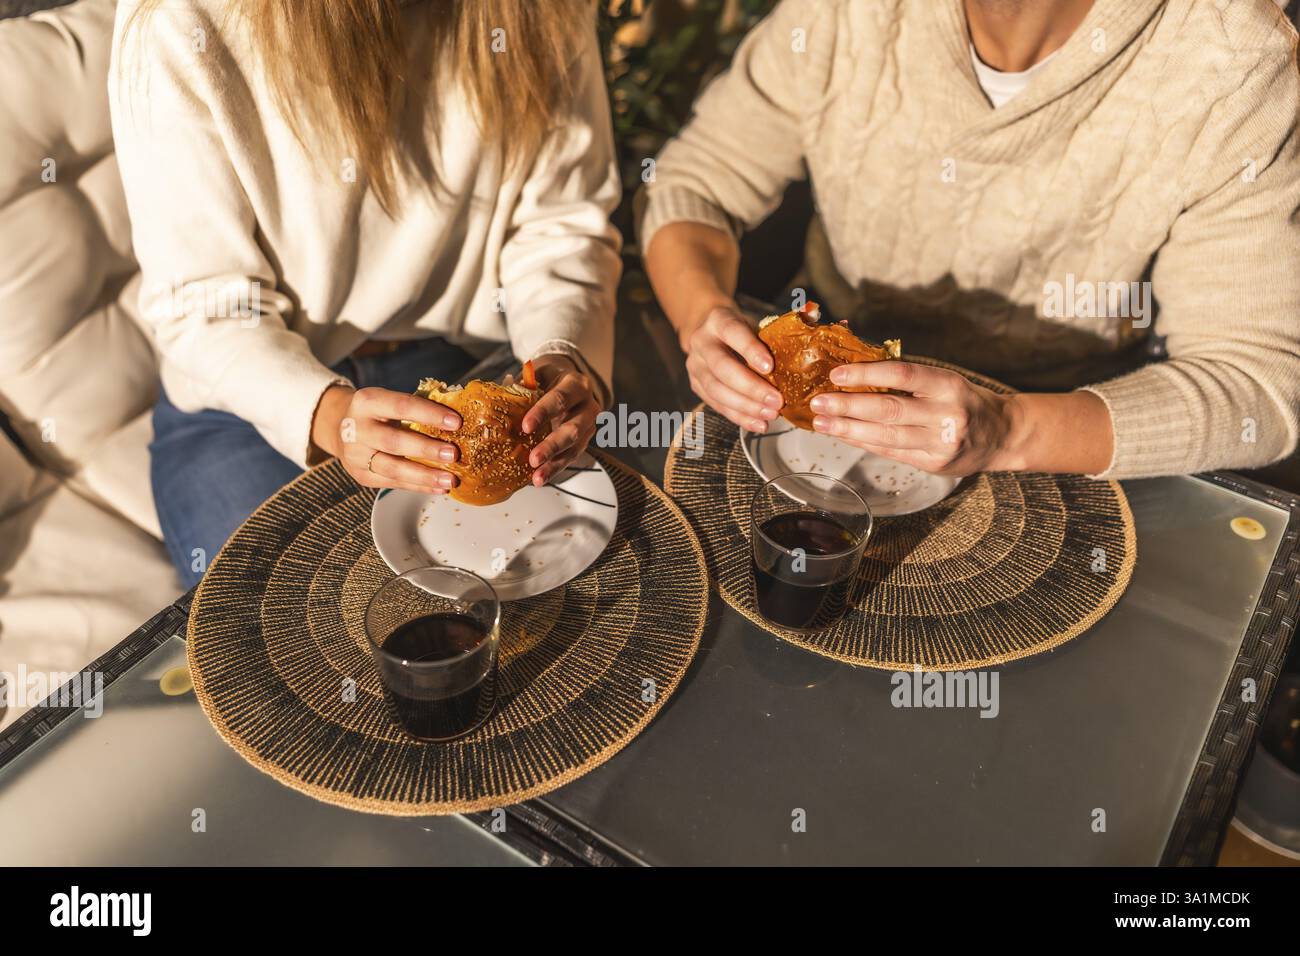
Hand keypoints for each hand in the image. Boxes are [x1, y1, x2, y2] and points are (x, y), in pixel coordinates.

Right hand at [310, 384, 462, 492]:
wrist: (339, 426)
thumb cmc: (377, 412)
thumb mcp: (388, 400)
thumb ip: (417, 408)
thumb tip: (458, 420)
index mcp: (367, 401)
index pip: (401, 405)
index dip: (430, 414)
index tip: (456, 422)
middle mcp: (357, 428)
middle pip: (394, 441)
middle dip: (426, 449)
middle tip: (453, 454)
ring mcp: (356, 455)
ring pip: (392, 468)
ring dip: (424, 475)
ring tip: (450, 479)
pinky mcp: (361, 475)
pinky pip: (393, 483)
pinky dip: (419, 486)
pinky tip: (439, 487)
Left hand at [520, 354, 599, 485]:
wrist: (568, 380)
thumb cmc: (550, 377)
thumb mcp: (537, 372)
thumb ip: (522, 384)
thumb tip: (502, 394)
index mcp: (576, 384)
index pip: (560, 398)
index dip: (543, 412)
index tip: (525, 426)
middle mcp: (588, 405)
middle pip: (573, 428)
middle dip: (552, 445)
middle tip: (533, 459)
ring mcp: (589, 426)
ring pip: (574, 448)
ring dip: (555, 464)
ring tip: (537, 477)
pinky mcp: (584, 441)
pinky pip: (571, 457)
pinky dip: (555, 468)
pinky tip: (541, 477)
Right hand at [682, 305, 782, 432]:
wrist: (710, 334)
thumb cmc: (741, 329)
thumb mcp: (756, 320)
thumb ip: (783, 322)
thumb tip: (813, 313)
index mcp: (718, 320)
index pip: (732, 332)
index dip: (750, 350)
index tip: (770, 367)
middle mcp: (701, 343)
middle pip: (722, 367)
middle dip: (750, 387)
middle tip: (777, 401)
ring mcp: (695, 366)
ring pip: (717, 390)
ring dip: (745, 406)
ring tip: (771, 414)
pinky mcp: (697, 386)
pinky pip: (717, 405)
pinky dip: (739, 417)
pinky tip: (759, 423)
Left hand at [808, 361, 1016, 476]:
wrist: (1003, 434)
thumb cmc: (965, 401)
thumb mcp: (945, 381)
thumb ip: (908, 380)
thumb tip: (857, 373)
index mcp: (948, 385)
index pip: (902, 375)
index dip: (867, 373)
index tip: (837, 373)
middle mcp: (946, 415)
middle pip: (889, 410)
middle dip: (848, 406)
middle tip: (818, 401)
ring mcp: (940, 443)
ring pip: (886, 436)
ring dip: (848, 429)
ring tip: (822, 422)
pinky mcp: (933, 464)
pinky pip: (891, 452)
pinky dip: (863, 442)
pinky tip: (844, 434)